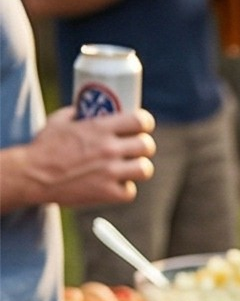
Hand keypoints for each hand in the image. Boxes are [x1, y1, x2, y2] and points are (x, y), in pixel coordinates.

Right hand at [20, 107, 155, 208]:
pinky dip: (122, 189)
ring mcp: (110, 172)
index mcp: (100, 128)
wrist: (31, 175)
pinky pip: (129, 192)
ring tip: (127, 167)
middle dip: (142, 146)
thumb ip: (80, 112)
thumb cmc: (44, 147)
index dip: (144, 123)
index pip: (141, 120)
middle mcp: (109, 149)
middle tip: (133, 149)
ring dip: (137, 168)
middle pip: (147, 145)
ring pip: (145, 169)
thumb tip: (95, 107)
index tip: (141, 126)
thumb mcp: (60, 120)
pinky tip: (113, 185)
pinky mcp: (107, 193)